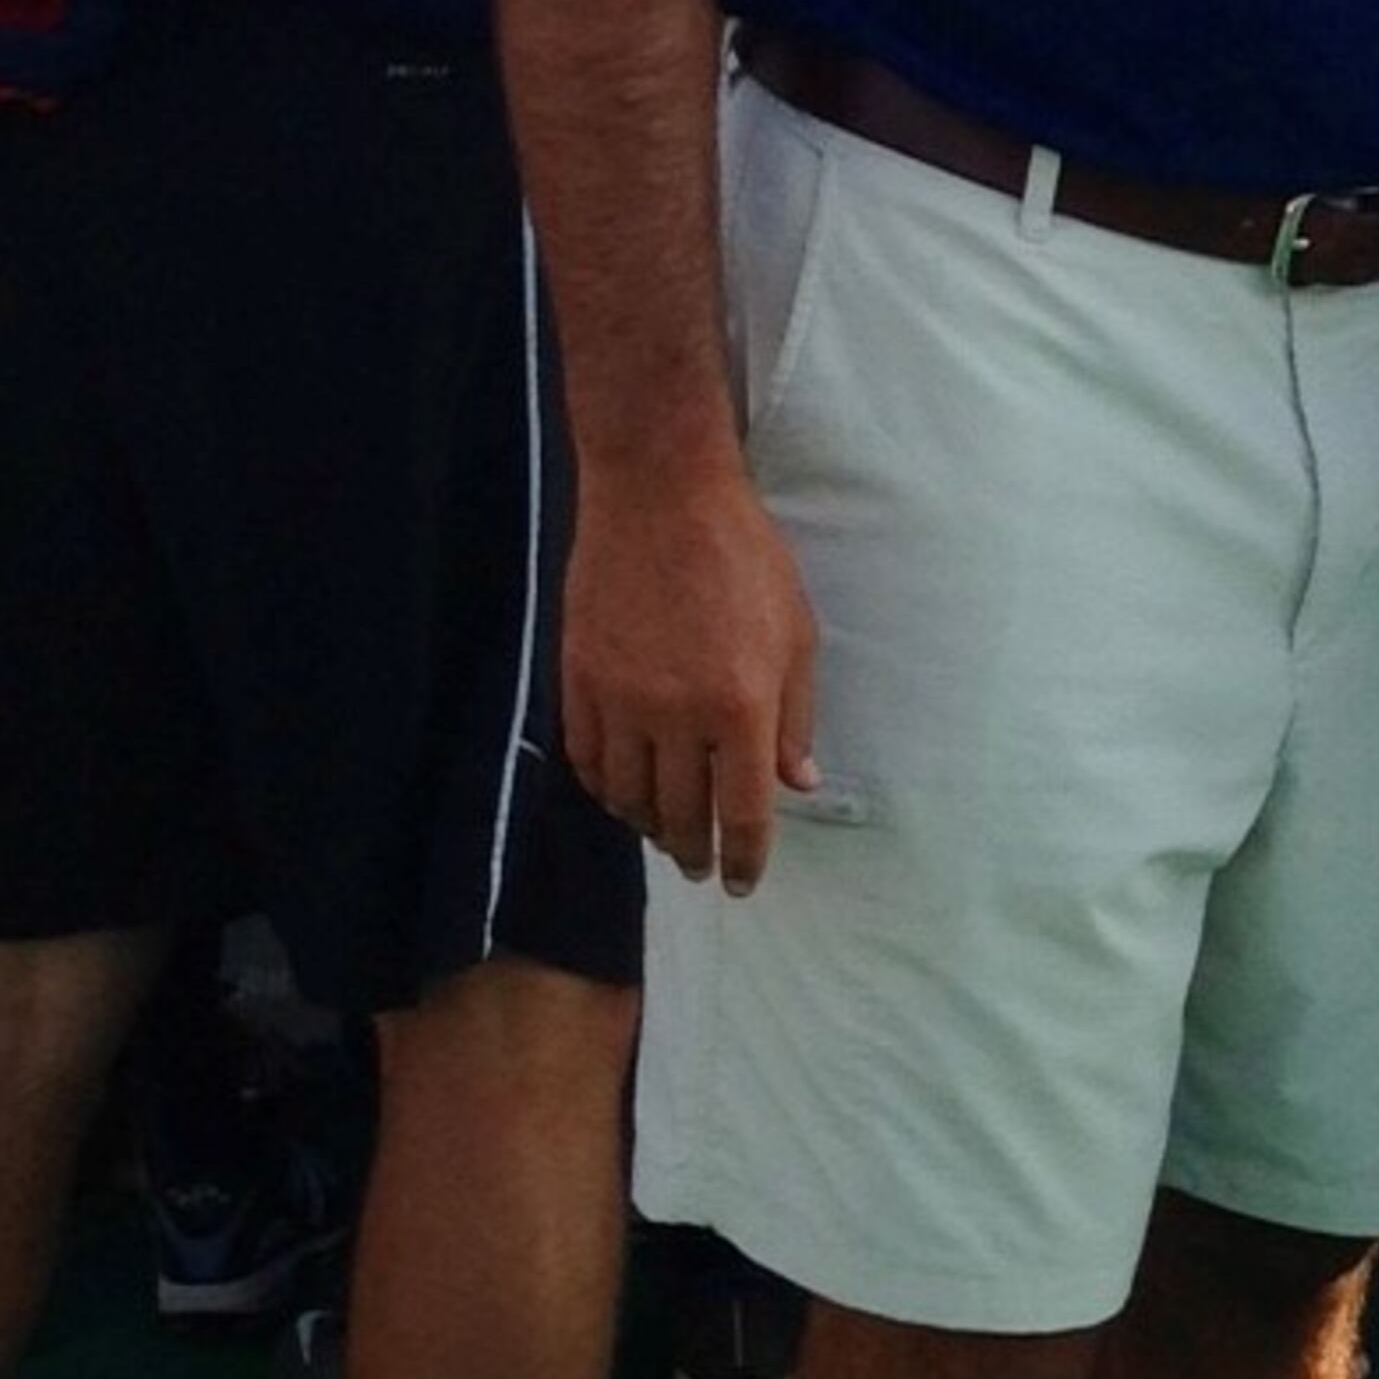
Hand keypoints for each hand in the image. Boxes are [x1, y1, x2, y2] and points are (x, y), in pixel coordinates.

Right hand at [561, 454, 819, 890]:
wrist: (659, 496)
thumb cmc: (744, 557)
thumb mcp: (795, 634)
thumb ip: (793, 717)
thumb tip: (798, 784)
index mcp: (742, 705)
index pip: (744, 811)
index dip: (745, 857)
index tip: (741, 882)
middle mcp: (678, 714)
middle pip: (681, 814)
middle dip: (695, 851)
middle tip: (702, 865)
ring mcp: (621, 700)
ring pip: (629, 797)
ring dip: (649, 827)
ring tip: (664, 833)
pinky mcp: (580, 681)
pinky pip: (588, 759)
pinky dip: (605, 789)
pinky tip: (621, 793)